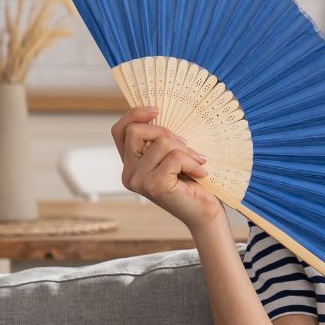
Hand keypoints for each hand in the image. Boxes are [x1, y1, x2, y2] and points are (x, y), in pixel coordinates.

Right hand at [111, 105, 223, 231]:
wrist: (205, 214)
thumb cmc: (193, 183)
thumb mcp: (173, 155)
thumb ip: (162, 140)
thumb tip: (160, 113)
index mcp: (131, 164)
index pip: (119, 131)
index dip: (134, 115)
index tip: (156, 110)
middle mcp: (129, 173)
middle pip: (137, 131)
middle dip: (166, 133)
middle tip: (188, 147)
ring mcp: (138, 180)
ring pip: (161, 143)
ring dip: (186, 150)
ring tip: (197, 163)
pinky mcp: (154, 186)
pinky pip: (175, 157)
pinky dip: (192, 162)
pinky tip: (200, 173)